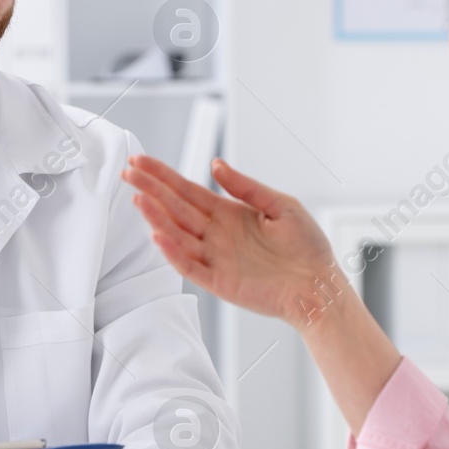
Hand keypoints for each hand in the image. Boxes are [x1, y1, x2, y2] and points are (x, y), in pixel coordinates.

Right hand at [122, 154, 340, 327]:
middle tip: (128, 172)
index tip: (141, 162)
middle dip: (151, 189)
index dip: (163, 176)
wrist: (320, 286)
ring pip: (177, 235)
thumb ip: (246, 186)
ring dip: (156, 217)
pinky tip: (158, 236)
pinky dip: (173, 253)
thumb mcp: (280, 204)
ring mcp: (214, 258)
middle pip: (175, 208)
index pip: (187, 190)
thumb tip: (216, 165)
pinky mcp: (218, 282)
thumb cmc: (307, 247)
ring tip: (138, 199)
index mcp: (228, 213)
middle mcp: (215, 234)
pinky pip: (190, 266)